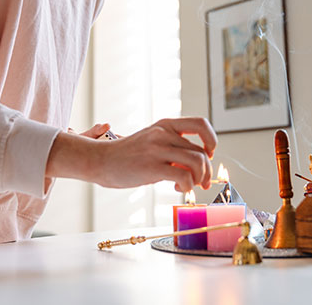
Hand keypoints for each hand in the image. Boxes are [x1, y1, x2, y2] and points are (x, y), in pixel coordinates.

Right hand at [48, 117, 216, 193]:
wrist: (100, 160)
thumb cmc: (127, 156)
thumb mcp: (152, 142)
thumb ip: (173, 147)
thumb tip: (197, 163)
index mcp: (165, 125)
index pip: (200, 123)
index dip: (211, 139)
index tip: (209, 153)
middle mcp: (163, 134)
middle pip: (201, 151)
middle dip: (206, 170)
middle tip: (201, 182)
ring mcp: (157, 149)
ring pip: (197, 162)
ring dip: (199, 179)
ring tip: (187, 186)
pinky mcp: (152, 167)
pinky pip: (184, 176)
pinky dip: (187, 186)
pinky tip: (177, 187)